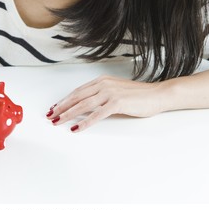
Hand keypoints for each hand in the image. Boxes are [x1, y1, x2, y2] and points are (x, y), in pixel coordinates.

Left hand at [46, 75, 164, 131]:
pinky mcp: (117, 103)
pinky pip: (97, 114)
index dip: (64, 100)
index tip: (55, 107)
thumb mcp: (115, 91)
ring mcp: (110, 93)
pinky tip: (76, 128)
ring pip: (83, 105)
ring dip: (68, 114)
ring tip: (58, 121)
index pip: (78, 91)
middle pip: (76, 97)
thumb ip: (101, 96)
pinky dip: (85, 122)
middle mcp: (103, 84)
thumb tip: (85, 107)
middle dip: (61, 107)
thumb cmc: (138, 95)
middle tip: (50, 115)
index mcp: (101, 81)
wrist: (158, 94)